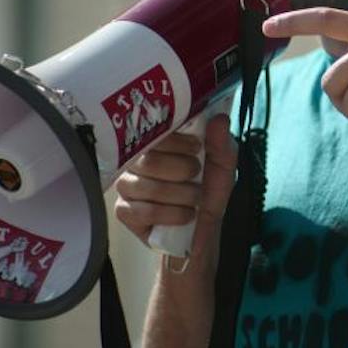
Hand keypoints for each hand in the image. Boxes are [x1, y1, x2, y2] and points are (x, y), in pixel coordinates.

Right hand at [113, 113, 236, 262]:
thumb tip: (220, 119)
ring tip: (194, 199)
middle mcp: (135, 161)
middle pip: (150, 161)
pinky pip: (144, 211)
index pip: (154, 132)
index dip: (178, 142)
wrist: (204, 229)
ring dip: (182, 196)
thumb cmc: (209, 190)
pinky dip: (172, 214)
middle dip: (183, 171)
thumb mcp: (223, 164)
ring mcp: (126, 186)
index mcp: (157, 143)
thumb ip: (221, 142)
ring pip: (149, 187)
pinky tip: (184, 215)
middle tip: (196, 177)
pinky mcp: (123, 212)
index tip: (197, 149)